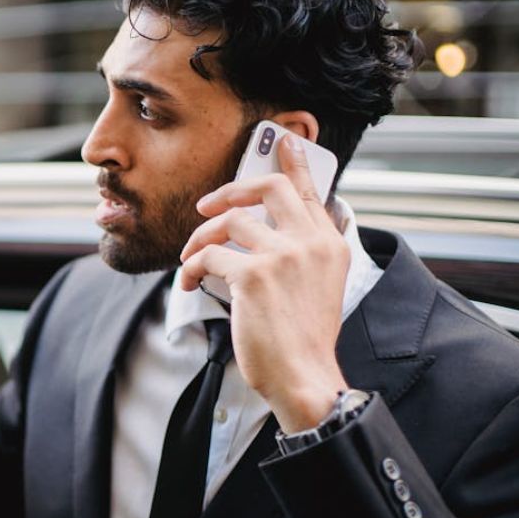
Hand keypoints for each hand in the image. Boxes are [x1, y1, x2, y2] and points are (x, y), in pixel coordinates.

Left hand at [178, 133, 349, 432]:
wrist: (304, 377)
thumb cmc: (304, 342)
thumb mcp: (321, 288)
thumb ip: (304, 255)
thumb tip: (268, 233)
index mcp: (330, 244)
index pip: (311, 191)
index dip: (294, 163)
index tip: (283, 141)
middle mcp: (311, 242)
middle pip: (268, 188)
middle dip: (231, 189)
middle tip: (207, 206)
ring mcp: (283, 255)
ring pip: (229, 221)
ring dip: (200, 238)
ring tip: (190, 259)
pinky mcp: (253, 274)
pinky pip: (208, 255)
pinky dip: (191, 267)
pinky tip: (188, 282)